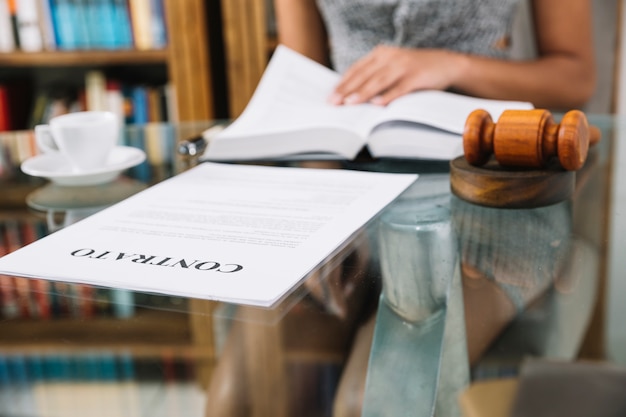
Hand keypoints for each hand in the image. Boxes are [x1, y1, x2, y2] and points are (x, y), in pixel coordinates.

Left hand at [328, 45, 466, 105]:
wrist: (446, 63)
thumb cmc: (414, 70)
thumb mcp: (392, 68)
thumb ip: (374, 76)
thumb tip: (351, 96)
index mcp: (381, 54)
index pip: (357, 69)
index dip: (343, 83)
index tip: (331, 96)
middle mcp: (390, 57)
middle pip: (364, 75)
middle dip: (347, 90)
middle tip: (334, 103)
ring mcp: (403, 66)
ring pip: (379, 81)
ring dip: (363, 93)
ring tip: (350, 103)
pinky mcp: (416, 77)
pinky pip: (399, 88)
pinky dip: (388, 96)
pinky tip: (377, 104)